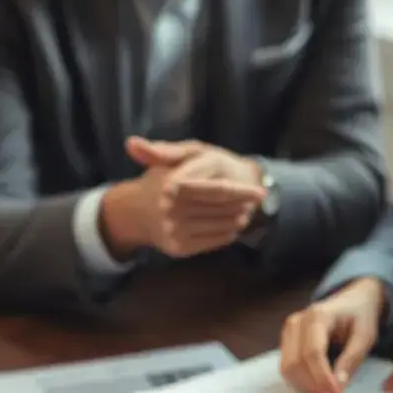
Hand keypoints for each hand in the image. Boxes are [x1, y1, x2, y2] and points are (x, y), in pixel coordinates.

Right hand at [99, 138, 265, 259]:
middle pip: (221, 209)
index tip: (261, 193)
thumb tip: (131, 143)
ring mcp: (174, 231)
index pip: (216, 191)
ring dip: (236, 219)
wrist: (140, 212)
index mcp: (170, 184)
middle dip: (241, 205)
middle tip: (252, 202)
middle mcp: (170, 210)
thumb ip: (163, 150)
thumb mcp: (169, 158)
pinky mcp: (178, 248)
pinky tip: (230, 226)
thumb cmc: (164, 179)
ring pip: (219, 226)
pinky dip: (226, 234)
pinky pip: (212, 242)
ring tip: (243, 213)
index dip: (241, 192)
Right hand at [279, 278, 385, 392]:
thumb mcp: (365, 336)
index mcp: (318, 315)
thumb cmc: (360, 317)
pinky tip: (318, 387)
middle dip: (314, 387)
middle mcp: (296, 322)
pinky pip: (287, 367)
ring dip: (306, 387)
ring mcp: (288, 331)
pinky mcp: (285, 341)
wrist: (352, 301)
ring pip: (287, 368)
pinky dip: (301, 382)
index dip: (323, 379)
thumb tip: (338, 386)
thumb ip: (351, 359)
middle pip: (296, 363)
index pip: (313, 353)